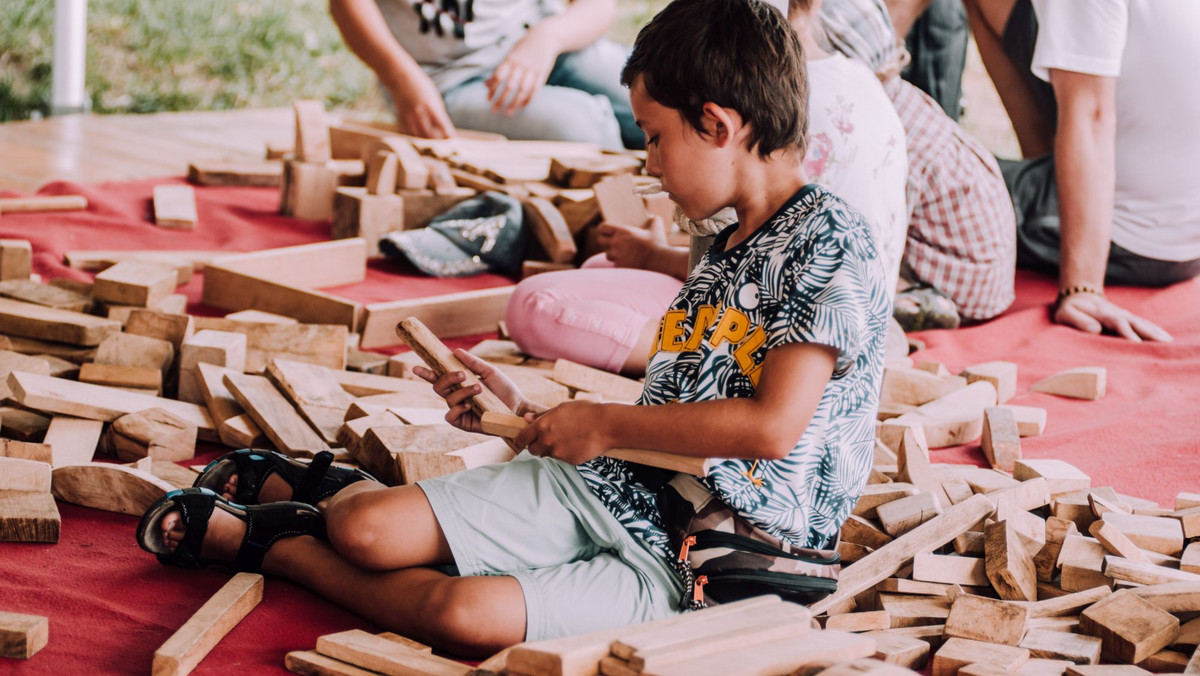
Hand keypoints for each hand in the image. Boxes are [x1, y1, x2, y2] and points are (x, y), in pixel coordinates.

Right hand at [388, 72, 456, 138]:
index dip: (448, 134)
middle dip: (437, 140)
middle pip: (429, 134)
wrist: (400, 78)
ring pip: (418, 136)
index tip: (452, 139)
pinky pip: (409, 133)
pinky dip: (416, 136)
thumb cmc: (421, 87)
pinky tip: (420, 134)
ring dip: (426, 140)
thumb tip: (444, 129)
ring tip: (432, 138)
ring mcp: (409, 116)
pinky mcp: (401, 118)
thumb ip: (438, 113)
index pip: (442, 125)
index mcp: (431, 106)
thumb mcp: (434, 97)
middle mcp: (419, 112)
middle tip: (442, 140)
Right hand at [412, 349, 535, 432]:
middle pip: (438, 387)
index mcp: (460, 383)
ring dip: (462, 391)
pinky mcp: (463, 423)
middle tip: (462, 374)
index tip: (415, 366)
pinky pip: (450, 416)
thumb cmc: (505, 390)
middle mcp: (457, 396)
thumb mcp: (490, 372)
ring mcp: (459, 410)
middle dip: (447, 378)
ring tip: (479, 388)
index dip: (427, 373)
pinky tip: (469, 406)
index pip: (439, 377)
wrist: (517, 408)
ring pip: (448, 399)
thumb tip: (456, 351)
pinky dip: (457, 408)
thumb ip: (473, 362)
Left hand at [486, 29, 557, 114]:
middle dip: (501, 99)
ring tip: (508, 113)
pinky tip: (522, 106)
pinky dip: (528, 98)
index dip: (492, 89)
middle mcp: (521, 65)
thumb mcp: (510, 54)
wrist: (545, 37)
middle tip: (494, 110)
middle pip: (510, 86)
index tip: (488, 99)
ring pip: (522, 90)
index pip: (499, 76)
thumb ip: (499, 70)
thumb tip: (485, 84)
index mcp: (510, 59)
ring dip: (515, 103)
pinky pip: (535, 89)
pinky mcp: (542, 73)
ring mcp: (532, 70)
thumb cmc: (523, 47)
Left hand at [514, 401, 610, 464]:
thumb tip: (526, 418)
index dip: (520, 441)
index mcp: (542, 426)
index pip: (522, 438)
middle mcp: (547, 440)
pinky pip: (562, 459)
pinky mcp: (568, 461)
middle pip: (533, 450)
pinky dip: (566, 453)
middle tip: (547, 439)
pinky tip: (576, 444)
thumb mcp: (561, 409)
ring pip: (548, 455)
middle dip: (537, 446)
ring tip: (566, 439)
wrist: (605, 425)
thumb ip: (542, 416)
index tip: (520, 442)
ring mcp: (558, 452)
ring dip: (552, 449)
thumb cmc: (584, 412)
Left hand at [596, 217, 666, 268]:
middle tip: (612, 243)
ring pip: (607, 255)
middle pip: (600, 241)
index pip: (603, 227)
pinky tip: (628, 264)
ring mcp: (617, 256)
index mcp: (622, 231)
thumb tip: (651, 216)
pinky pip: (615, 265)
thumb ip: (654, 220)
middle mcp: (616, 243)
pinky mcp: (619, 267)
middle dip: (605, 241)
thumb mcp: (657, 228)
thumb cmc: (658, 244)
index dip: (603, 229)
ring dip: (613, 254)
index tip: (606, 231)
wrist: (659, 262)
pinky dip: (620, 265)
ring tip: (621, 254)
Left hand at [1054, 292, 1171, 341]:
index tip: (1137, 344)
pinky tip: (1164, 339)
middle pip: (1136, 322)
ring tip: (1168, 343)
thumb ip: (1078, 321)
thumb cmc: (1069, 309)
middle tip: (1163, 344)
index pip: (1119, 323)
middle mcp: (1117, 313)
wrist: (1078, 296)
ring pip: (1142, 323)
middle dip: (1149, 333)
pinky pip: (1143, 325)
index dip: (1128, 333)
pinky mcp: (1127, 319)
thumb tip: (1095, 331)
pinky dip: (1154, 330)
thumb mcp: (1066, 313)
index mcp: (1103, 313)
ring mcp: (1124, 315)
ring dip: (1155, 332)